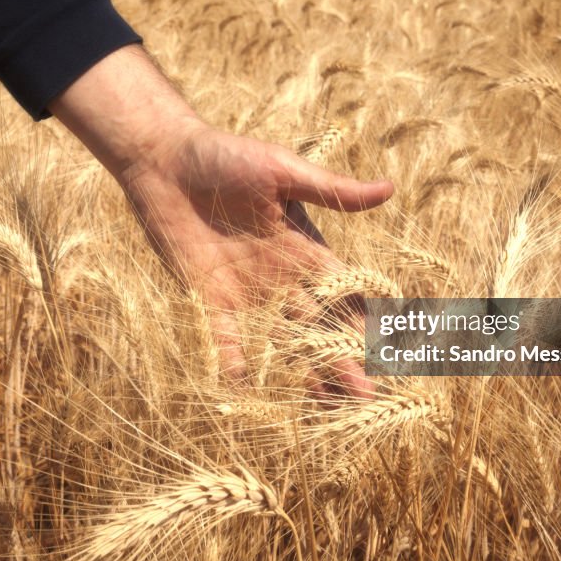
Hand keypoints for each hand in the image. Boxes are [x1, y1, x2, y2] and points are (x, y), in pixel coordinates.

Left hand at [50, 45, 393, 397]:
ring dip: (305, 371)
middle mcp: (282, 277)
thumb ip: (331, 190)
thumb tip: (389, 188)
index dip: (369, 319)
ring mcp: (247, 292)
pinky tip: (248, 391)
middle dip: (344, 358)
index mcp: (306, 248)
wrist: (165, 162)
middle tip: (368, 394)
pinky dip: (236, 364)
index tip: (395, 349)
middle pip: (321, 325)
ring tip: (326, 404)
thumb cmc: (226, 156)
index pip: (345, 291)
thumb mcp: (283, 171)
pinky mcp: (209, 299)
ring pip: (283, 341)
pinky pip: (226, 339)